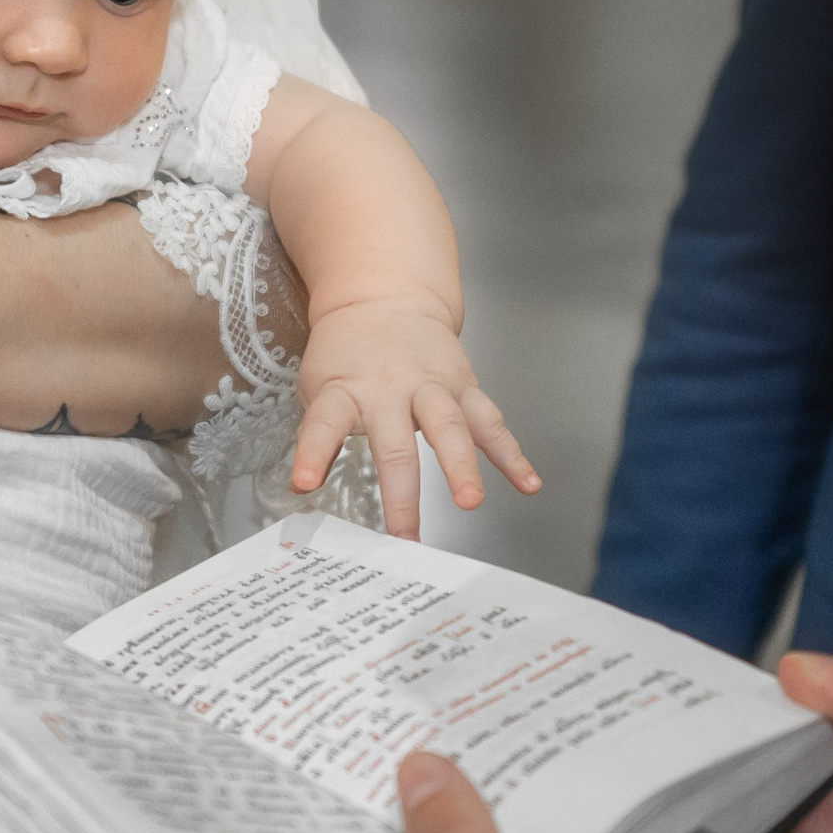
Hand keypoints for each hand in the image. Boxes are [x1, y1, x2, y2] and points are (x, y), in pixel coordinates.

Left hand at [291, 301, 539, 538]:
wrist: (385, 298)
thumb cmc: (349, 354)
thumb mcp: (318, 386)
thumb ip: (318, 436)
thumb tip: (306, 488)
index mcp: (346, 390)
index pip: (324, 423)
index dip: (314, 453)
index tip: (305, 483)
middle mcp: (390, 388)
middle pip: (396, 443)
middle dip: (402, 492)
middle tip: (404, 533)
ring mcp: (431, 387)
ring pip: (450, 427)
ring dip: (462, 466)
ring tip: (471, 501)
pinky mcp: (463, 386)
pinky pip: (490, 422)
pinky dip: (511, 454)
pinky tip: (527, 483)